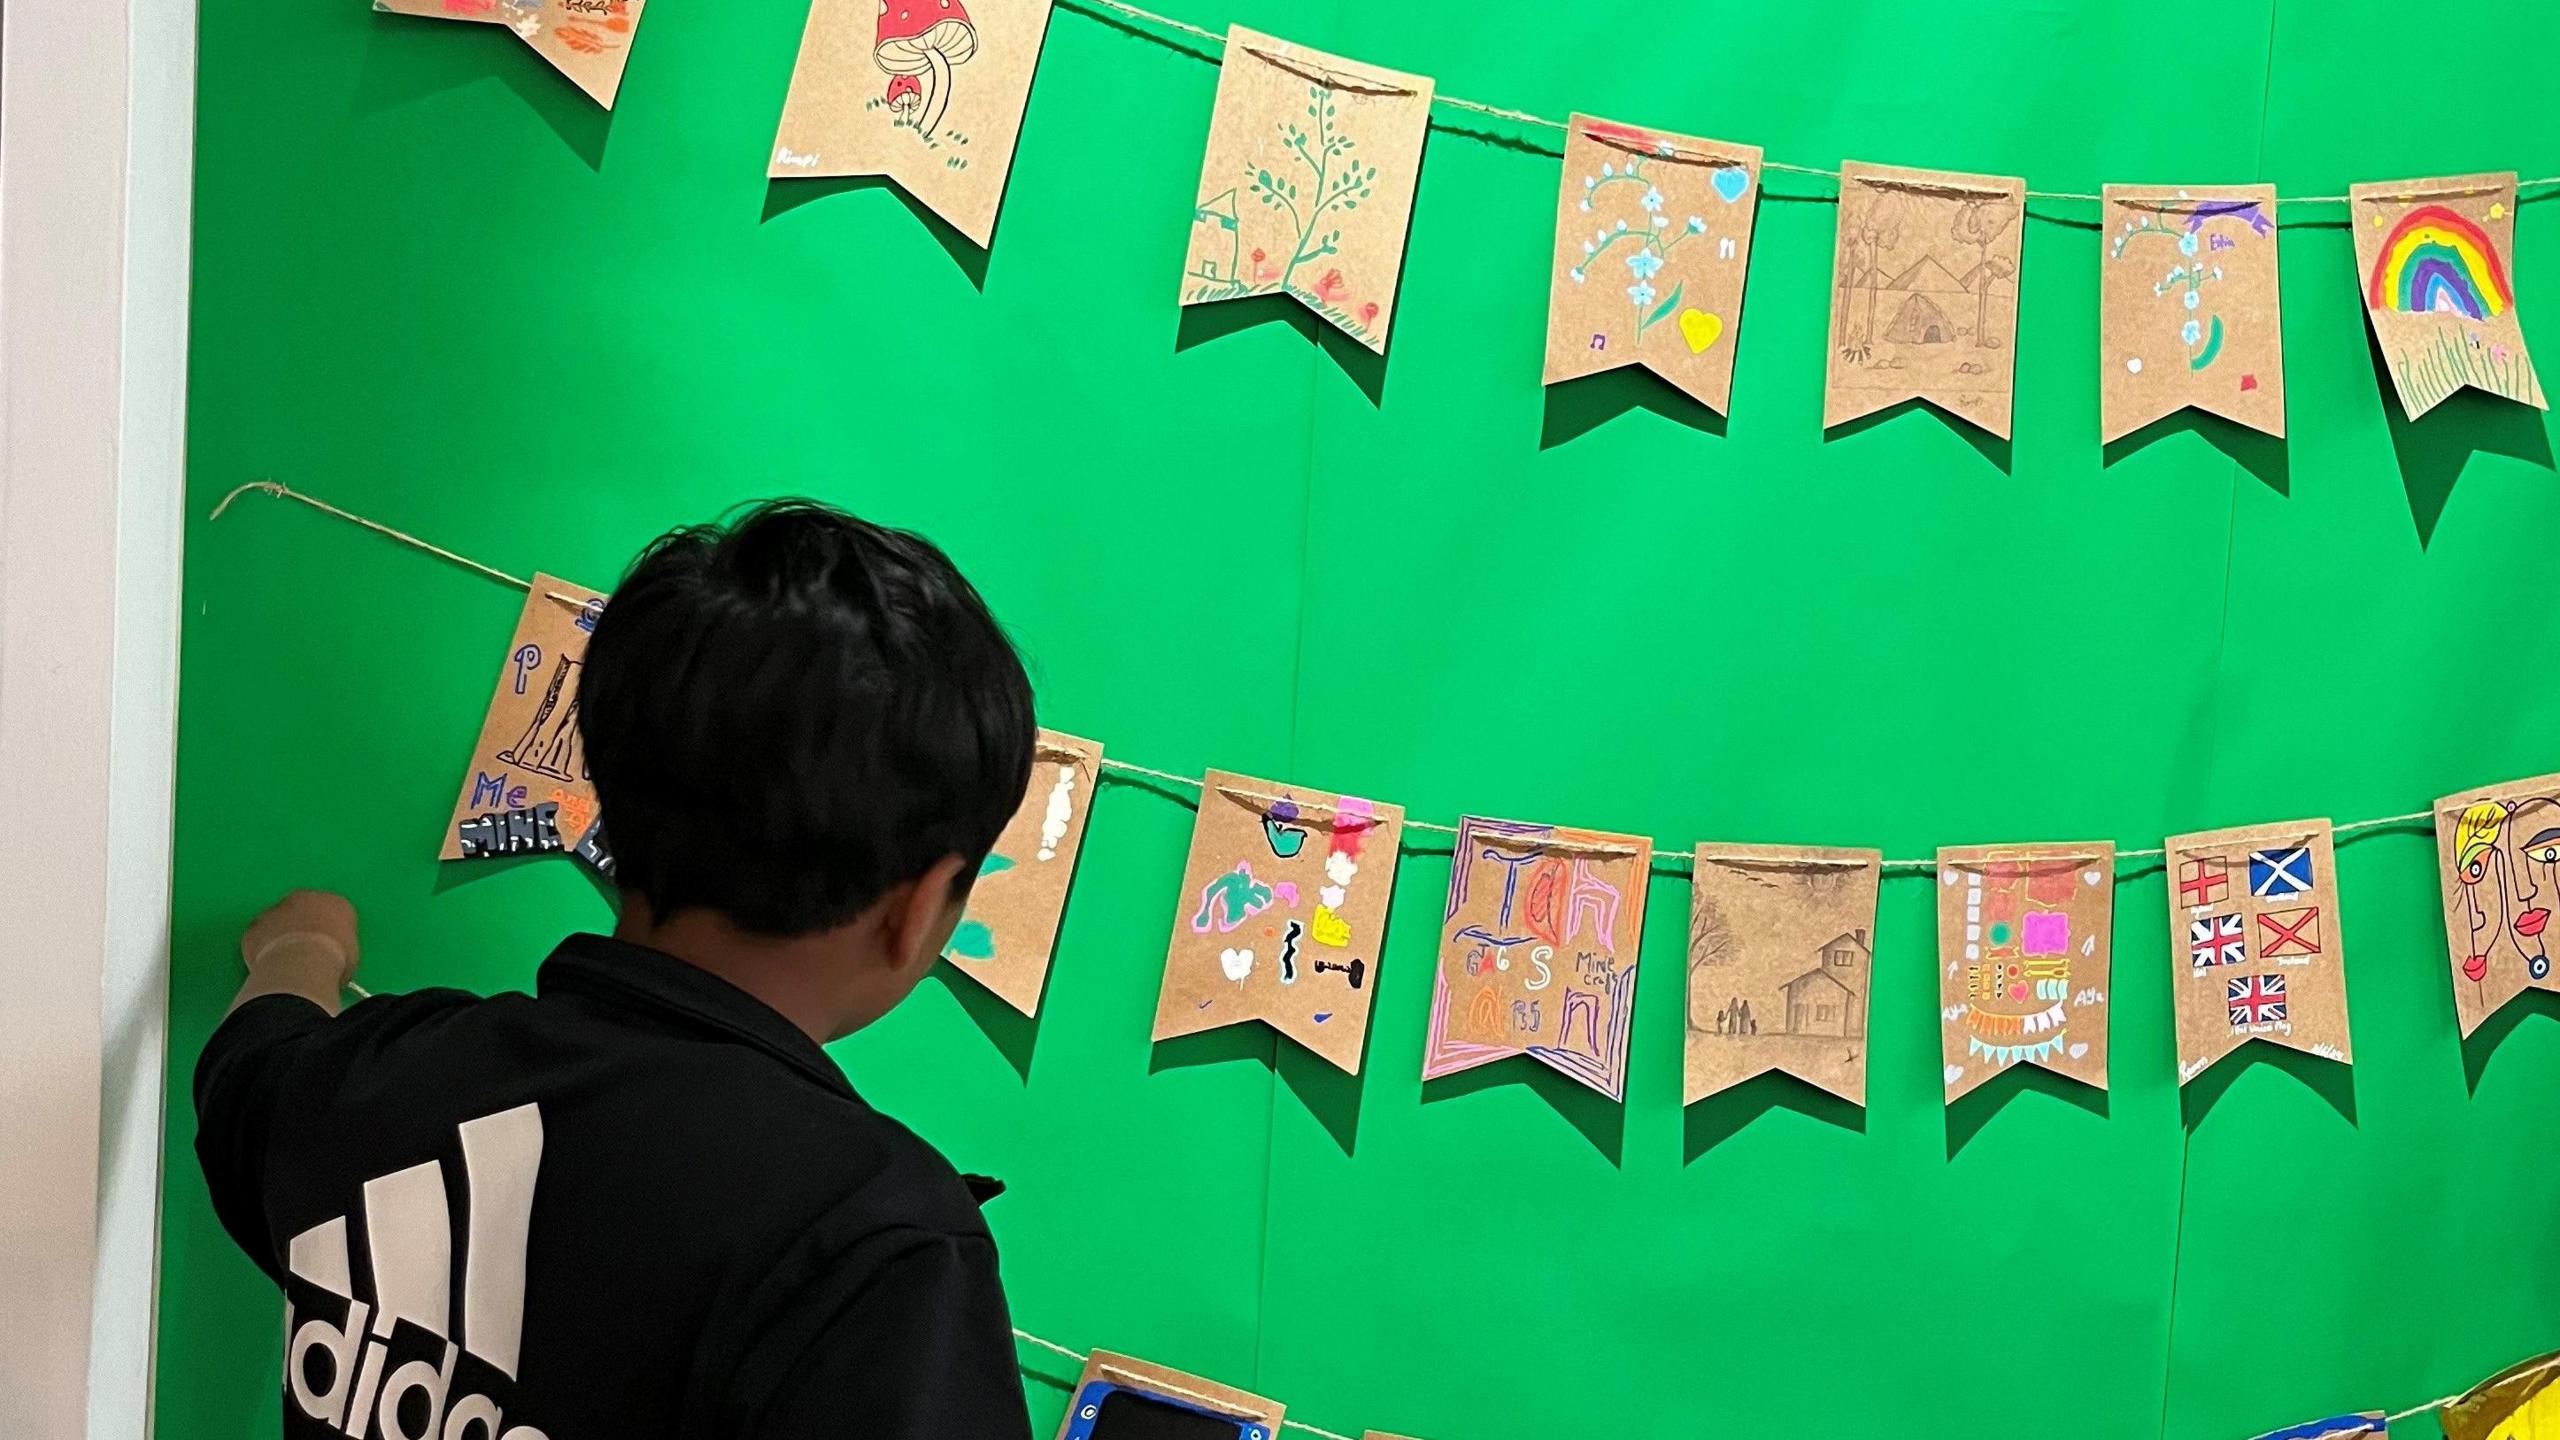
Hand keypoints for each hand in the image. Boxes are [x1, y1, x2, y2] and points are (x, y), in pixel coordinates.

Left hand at [240, 890, 359, 990]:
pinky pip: (259, 937)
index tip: (330, 948)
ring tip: (286, 963)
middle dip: (304, 927)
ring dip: (281, 936)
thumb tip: (329, 958)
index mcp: (335, 903)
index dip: (332, 932)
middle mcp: (305, 898)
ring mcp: (275, 910)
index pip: (336, 913)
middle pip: (304, 910)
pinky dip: (262, 949)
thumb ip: (338, 947)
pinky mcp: (254, 926)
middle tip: (306, 953)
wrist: (300, 966)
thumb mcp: (350, 955)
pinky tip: (270, 966)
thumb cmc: (333, 960)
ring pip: (278, 921)